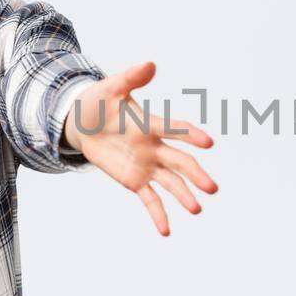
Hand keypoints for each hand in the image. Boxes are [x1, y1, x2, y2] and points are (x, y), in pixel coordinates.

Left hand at [63, 61, 217, 235]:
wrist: (83, 124)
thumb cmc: (98, 102)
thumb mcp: (110, 88)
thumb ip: (131, 78)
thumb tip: (150, 64)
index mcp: (151, 124)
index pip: (175, 129)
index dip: (190, 135)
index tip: (208, 142)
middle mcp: (155, 147)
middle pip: (180, 162)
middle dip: (196, 175)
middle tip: (213, 188)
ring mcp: (147, 166)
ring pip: (171, 183)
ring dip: (184, 196)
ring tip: (197, 210)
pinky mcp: (136, 181)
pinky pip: (150, 199)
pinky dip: (158, 215)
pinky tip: (166, 231)